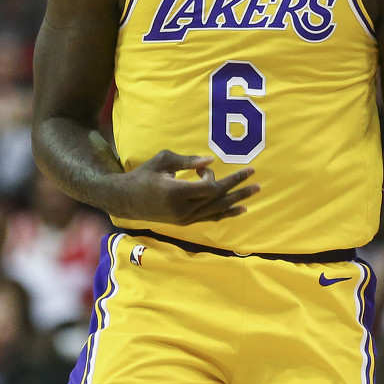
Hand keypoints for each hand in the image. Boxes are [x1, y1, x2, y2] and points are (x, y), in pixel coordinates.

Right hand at [112, 150, 258, 224]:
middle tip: (254, 176)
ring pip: (217, 210)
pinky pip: (210, 218)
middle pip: (217, 199)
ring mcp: (186, 219)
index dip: (211, 177)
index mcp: (177, 193)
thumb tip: (210, 161)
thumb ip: (187, 160)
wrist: (127, 200)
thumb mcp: (162, 161)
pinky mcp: (186, 222)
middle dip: (237, 187)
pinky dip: (226, 214)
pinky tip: (241, 209)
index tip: (203, 167)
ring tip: (255, 192)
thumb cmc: (143, 175)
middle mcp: (184, 210)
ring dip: (237, 200)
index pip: (208, 188)